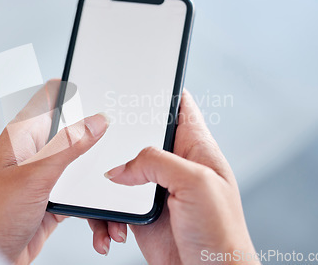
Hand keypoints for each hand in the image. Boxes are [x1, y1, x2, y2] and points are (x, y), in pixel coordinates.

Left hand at [0, 80, 109, 263]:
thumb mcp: (36, 175)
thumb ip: (68, 146)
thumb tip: (96, 120)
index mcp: (23, 135)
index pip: (50, 98)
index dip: (74, 89)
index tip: (102, 87)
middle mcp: (36, 151)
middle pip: (75, 132)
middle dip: (99, 140)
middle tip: (121, 144)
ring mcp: (47, 174)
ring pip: (83, 166)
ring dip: (99, 182)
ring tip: (112, 199)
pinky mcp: (55, 197)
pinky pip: (84, 194)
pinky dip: (96, 207)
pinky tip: (101, 223)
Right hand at [91, 90, 258, 264]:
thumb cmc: (220, 234)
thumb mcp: (197, 183)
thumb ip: (156, 163)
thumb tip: (120, 169)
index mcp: (195, 148)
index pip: (179, 107)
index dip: (160, 90)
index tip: (135, 82)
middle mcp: (173, 164)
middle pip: (138, 136)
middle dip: (116, 138)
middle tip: (97, 138)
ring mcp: (154, 187)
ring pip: (119, 171)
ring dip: (104, 186)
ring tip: (105, 204)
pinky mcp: (139, 211)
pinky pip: (112, 204)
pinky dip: (104, 216)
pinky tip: (110, 229)